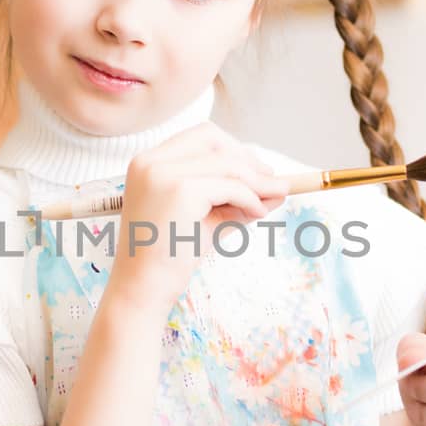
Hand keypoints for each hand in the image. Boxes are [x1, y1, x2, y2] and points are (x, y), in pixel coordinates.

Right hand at [103, 123, 287, 315]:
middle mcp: (150, 161)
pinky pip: (231, 185)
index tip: (256, 171)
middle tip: (271, 183)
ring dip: (256, 182)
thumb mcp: (208, 217)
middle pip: (214, 139)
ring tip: (268, 203)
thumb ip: (239, 197)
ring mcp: (163, 174)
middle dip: (247, 159)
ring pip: (227, 163)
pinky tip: (256, 213)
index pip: (200, 137)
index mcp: (148, 162)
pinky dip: (250, 197)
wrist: (143, 289)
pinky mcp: (180, 191)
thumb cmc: (171, 256)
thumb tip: (281, 186)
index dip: (233, 149)